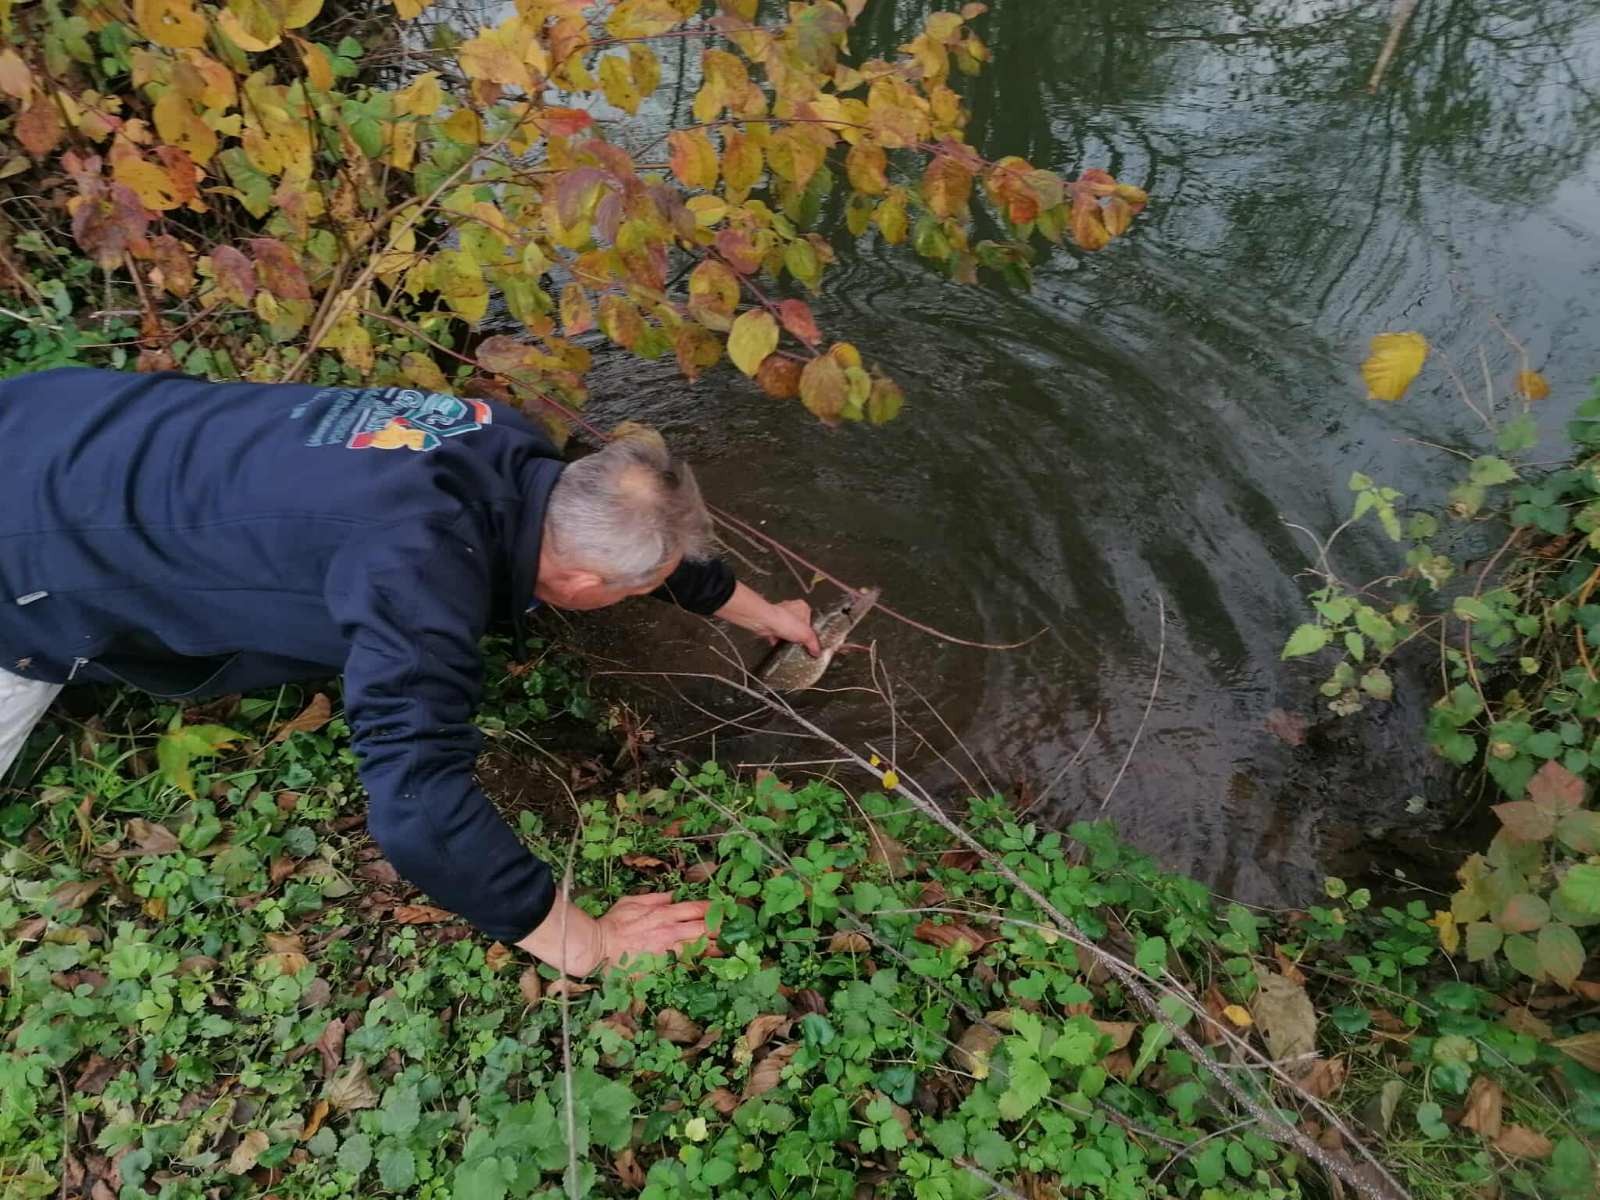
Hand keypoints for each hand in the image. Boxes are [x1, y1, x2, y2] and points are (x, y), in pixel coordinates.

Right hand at [518, 893, 711, 974]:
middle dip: (721, 928)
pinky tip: (710, 966)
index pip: (696, 908)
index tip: (725, 908)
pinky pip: (685, 966)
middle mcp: (670, 931)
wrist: (599, 948)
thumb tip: (672, 895)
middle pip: (703, 928)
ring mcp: (668, 950)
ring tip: (730, 948)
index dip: (713, 908)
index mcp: (664, 912)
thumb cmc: (613, 923)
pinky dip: (699, 965)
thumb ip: (654, 898)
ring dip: (716, 947)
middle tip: (735, 929)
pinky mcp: (662, 966)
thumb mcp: (632, 901)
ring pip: (699, 948)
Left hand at [755, 598, 821, 657]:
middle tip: (801, 644)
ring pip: (787, 630)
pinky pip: (776, 634)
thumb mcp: (806, 635)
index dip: (811, 631)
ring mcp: (779, 616)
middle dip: (799, 635)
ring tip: (790, 645)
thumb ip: (813, 643)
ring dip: (788, 638)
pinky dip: (778, 640)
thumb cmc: (783, 621)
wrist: (764, 622)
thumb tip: (817, 651)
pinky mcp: (770, 623)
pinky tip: (780, 645)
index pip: (811, 620)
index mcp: (802, 607)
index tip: (812, 640)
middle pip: (798, 625)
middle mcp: (790, 609)